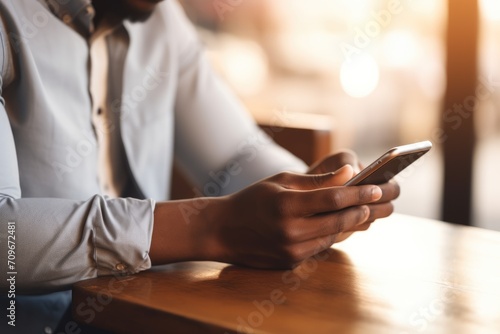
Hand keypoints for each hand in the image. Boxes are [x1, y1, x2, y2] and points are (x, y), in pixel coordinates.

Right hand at [207, 165, 396, 268]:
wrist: (223, 230)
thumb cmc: (252, 199)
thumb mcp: (281, 181)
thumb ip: (317, 180)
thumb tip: (349, 173)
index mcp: (287, 205)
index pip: (334, 199)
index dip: (359, 193)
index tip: (376, 188)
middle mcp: (290, 231)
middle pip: (339, 221)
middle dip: (360, 209)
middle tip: (374, 200)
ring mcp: (291, 250)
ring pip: (333, 236)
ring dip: (348, 223)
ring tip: (358, 210)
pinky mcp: (290, 262)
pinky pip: (319, 247)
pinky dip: (330, 234)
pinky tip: (334, 224)